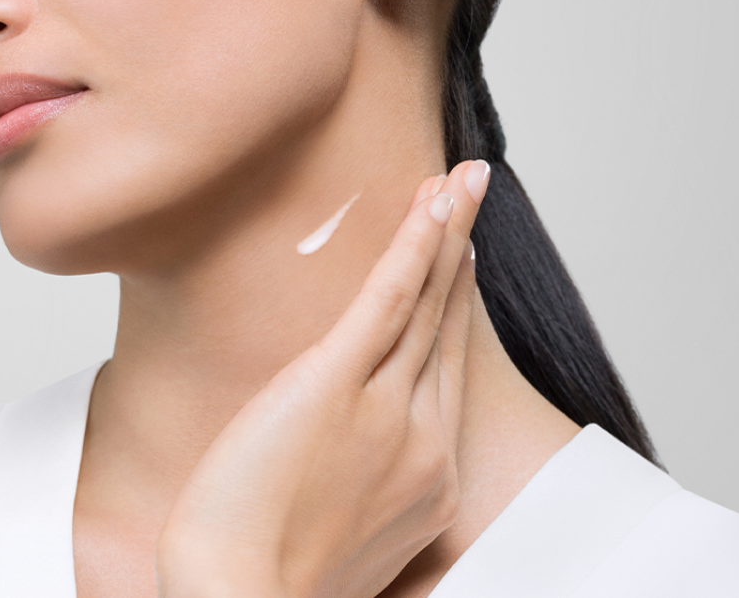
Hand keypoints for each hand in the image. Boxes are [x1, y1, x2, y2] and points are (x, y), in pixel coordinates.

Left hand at [155, 160, 491, 597]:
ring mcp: (384, 412)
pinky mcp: (333, 387)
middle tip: (472, 194)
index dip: (450, 310)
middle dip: (460, 254)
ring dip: (445, 233)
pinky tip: (429, 207)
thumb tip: (336, 465)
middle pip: (444, 329)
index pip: (444, 375)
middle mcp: (422, 442)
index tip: (455, 265)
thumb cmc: (266, 580)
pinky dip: (413, 249)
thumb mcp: (340, 534)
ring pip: (424, 307)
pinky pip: (387, 304)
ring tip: (459, 181)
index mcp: (426, 480)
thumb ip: (358, 487)